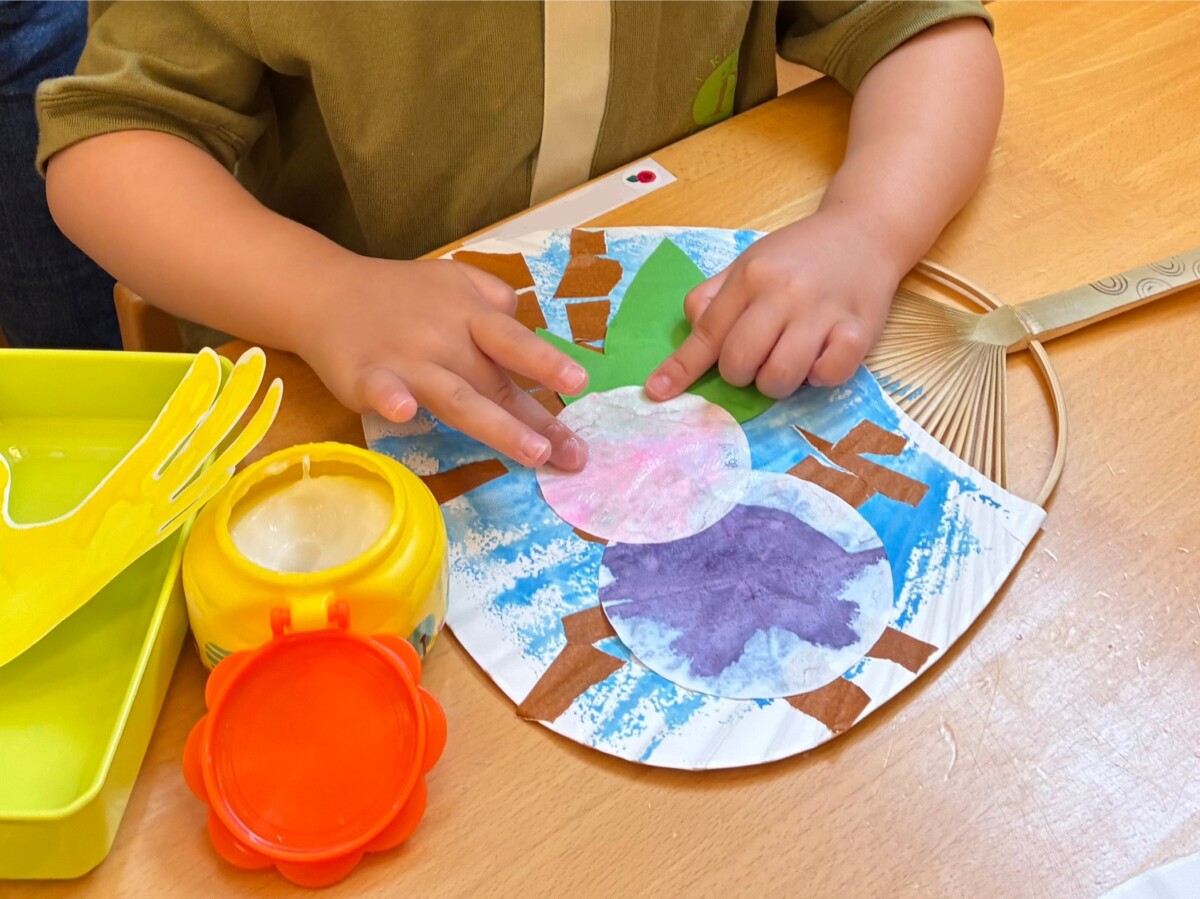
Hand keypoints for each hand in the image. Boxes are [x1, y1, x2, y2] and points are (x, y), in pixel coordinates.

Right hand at [299, 257, 587, 469]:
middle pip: (495, 382)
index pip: (515, 341)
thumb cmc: (399, 294)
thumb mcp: (455, 281)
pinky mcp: (365, 378)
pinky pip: (381, 389)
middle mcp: (444, 338)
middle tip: (572, 454)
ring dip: (497, 425)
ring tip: (533, 453)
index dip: (546, 362)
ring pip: (457, 397)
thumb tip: (533, 333)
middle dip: (536, 420)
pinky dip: (392, 399)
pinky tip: (405, 413)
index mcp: (469, 315)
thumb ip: (496, 304)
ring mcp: (406, 360)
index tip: (581, 383)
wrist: (324, 291)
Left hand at [644, 209, 902, 400]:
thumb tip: (690, 336)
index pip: (707, 333)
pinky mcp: (859, 330)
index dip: (681, 369)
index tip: (657, 393)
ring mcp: (822, 312)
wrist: (864, 232)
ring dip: (777, 383)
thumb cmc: (798, 256)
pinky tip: (821, 356)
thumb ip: (714, 298)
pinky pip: (829, 376)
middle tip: (758, 357)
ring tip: (788, 360)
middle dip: (740, 375)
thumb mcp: (747, 264)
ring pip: (779, 378)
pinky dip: (820, 376)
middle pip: (739, 364)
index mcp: (750, 277)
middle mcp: (784, 293)